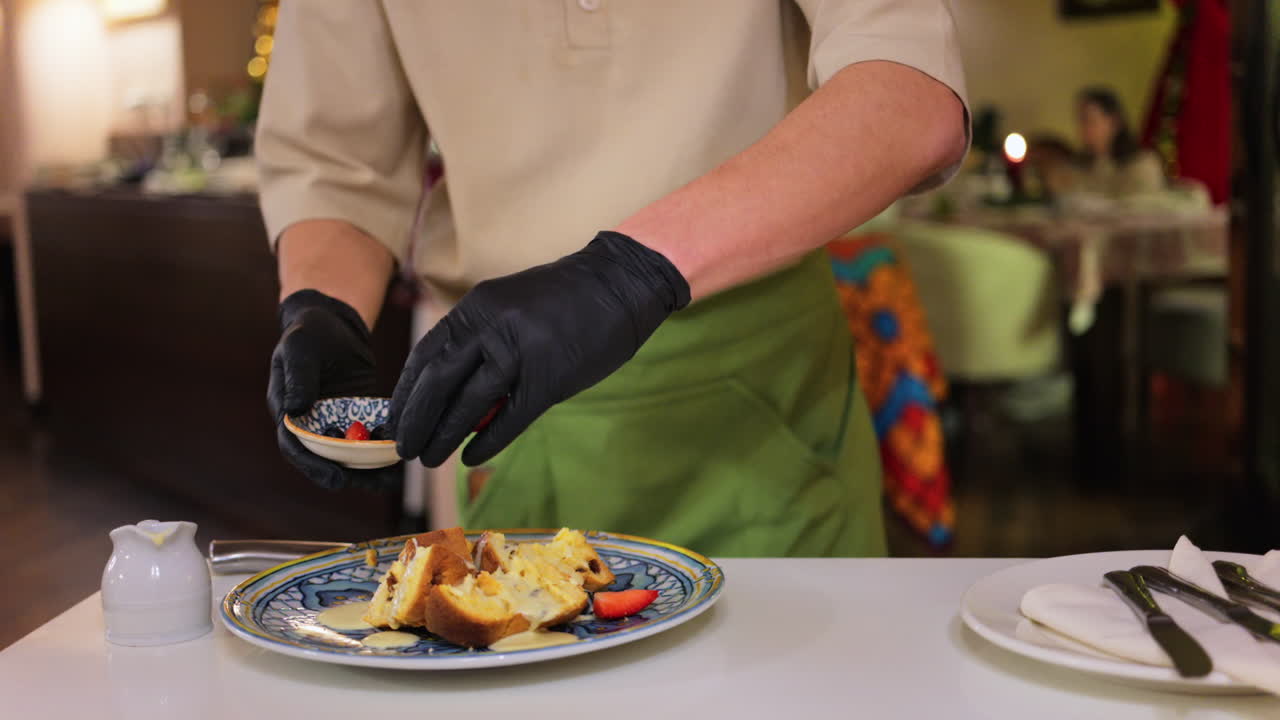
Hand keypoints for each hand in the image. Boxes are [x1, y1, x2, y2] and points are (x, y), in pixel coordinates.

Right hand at [268, 289, 399, 488]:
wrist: (332, 321)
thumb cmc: (308, 332)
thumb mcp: (299, 349)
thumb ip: (298, 377)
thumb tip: (296, 409)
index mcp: (289, 413)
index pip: (296, 447)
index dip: (314, 467)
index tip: (336, 479)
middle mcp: (311, 424)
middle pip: (327, 459)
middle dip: (352, 474)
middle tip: (377, 483)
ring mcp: (335, 422)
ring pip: (351, 454)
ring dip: (371, 467)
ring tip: (395, 477)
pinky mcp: (357, 416)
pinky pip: (370, 435)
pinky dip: (384, 444)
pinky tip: (404, 449)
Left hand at [391, 231, 689, 466]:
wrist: (618, 284)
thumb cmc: (564, 299)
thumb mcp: (508, 306)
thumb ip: (479, 339)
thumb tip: (450, 387)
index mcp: (476, 307)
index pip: (426, 354)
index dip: (405, 391)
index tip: (393, 418)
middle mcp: (491, 327)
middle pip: (438, 382)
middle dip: (416, 420)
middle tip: (404, 447)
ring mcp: (520, 352)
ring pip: (468, 404)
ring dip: (444, 436)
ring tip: (429, 458)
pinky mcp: (549, 378)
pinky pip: (510, 418)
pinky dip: (487, 441)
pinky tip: (471, 457)